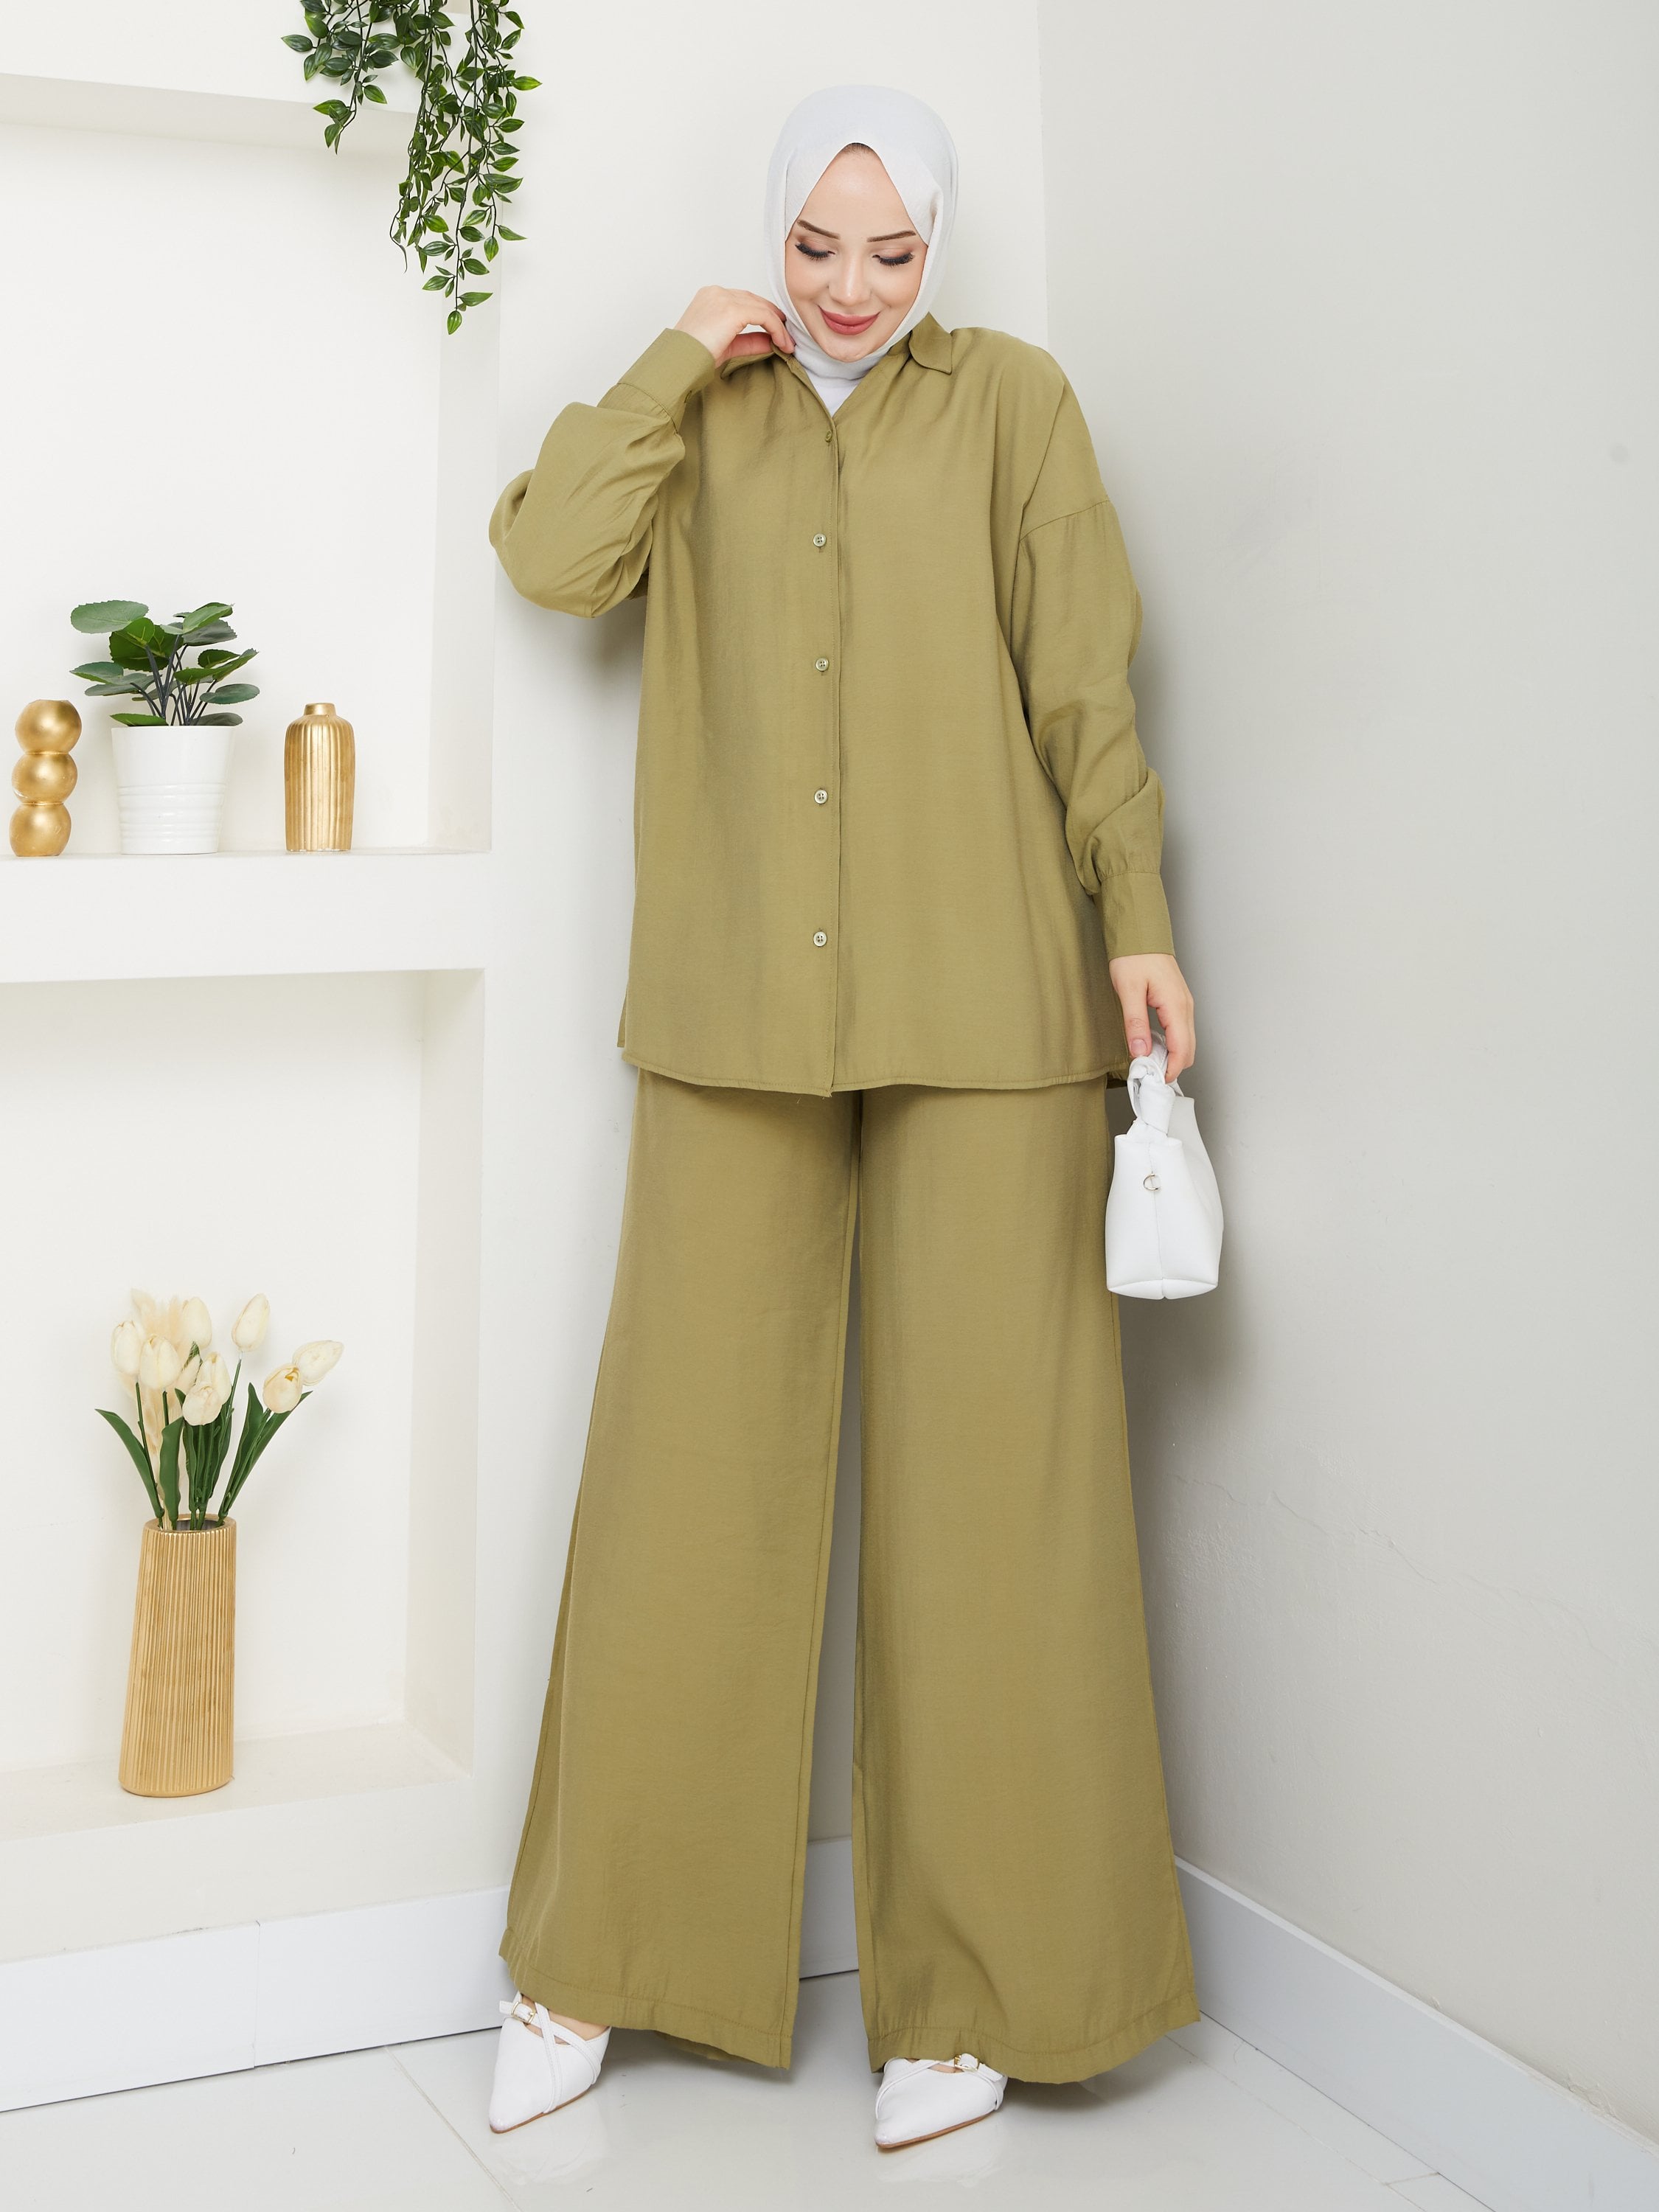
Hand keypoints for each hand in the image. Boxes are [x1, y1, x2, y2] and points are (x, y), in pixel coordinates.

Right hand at [674, 287, 793, 365]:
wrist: (679, 361)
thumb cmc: (693, 356)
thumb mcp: (726, 346)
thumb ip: (748, 340)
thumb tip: (771, 342)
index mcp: (711, 297)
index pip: (744, 300)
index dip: (763, 314)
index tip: (776, 331)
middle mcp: (717, 293)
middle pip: (755, 300)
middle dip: (773, 318)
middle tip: (787, 336)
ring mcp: (724, 299)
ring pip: (762, 308)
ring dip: (778, 326)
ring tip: (787, 343)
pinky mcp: (732, 310)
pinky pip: (764, 316)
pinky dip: (776, 329)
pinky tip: (782, 343)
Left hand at [1108, 953, 1195, 1081]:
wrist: (1139, 933)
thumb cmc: (1134, 956)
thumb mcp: (1128, 990)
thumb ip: (1135, 1022)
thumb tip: (1140, 1051)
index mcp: (1176, 1005)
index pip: (1182, 1050)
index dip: (1170, 1070)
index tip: (1154, 1082)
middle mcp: (1185, 1006)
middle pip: (1188, 1049)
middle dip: (1172, 1067)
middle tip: (1148, 1076)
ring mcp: (1184, 1004)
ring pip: (1185, 1041)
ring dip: (1171, 1056)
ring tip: (1147, 1063)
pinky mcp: (1177, 1002)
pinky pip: (1180, 1030)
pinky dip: (1170, 1044)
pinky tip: (1151, 1045)